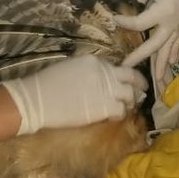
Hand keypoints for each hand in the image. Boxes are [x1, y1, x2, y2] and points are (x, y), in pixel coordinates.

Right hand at [2, 55, 147, 134]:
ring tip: (130, 106)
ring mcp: (106, 90)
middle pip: (132, 77)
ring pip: (130, 95)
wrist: (36, 99)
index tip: (128, 82)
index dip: (126, 76)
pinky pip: (121, 110)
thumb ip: (89, 71)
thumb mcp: (70, 67)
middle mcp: (105, 73)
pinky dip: (121, 114)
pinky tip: (116, 116)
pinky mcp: (104, 107)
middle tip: (142, 92)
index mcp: (95, 61)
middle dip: (139, 85)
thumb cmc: (47, 83)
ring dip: (132, 101)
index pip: (119, 67)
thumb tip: (100, 78)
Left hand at [115, 0, 178, 81]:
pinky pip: (178, 39)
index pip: (140, 24)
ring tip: (157, 80)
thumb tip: (126, 13)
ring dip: (162, 63)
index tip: (112, 20)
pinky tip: (171, 62)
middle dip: (141, 57)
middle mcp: (174, 20)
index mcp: (164, 10)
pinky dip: (174, 51)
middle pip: (156, 44)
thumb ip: (136, 1)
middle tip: (127, 68)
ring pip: (170, 46)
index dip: (124, 23)